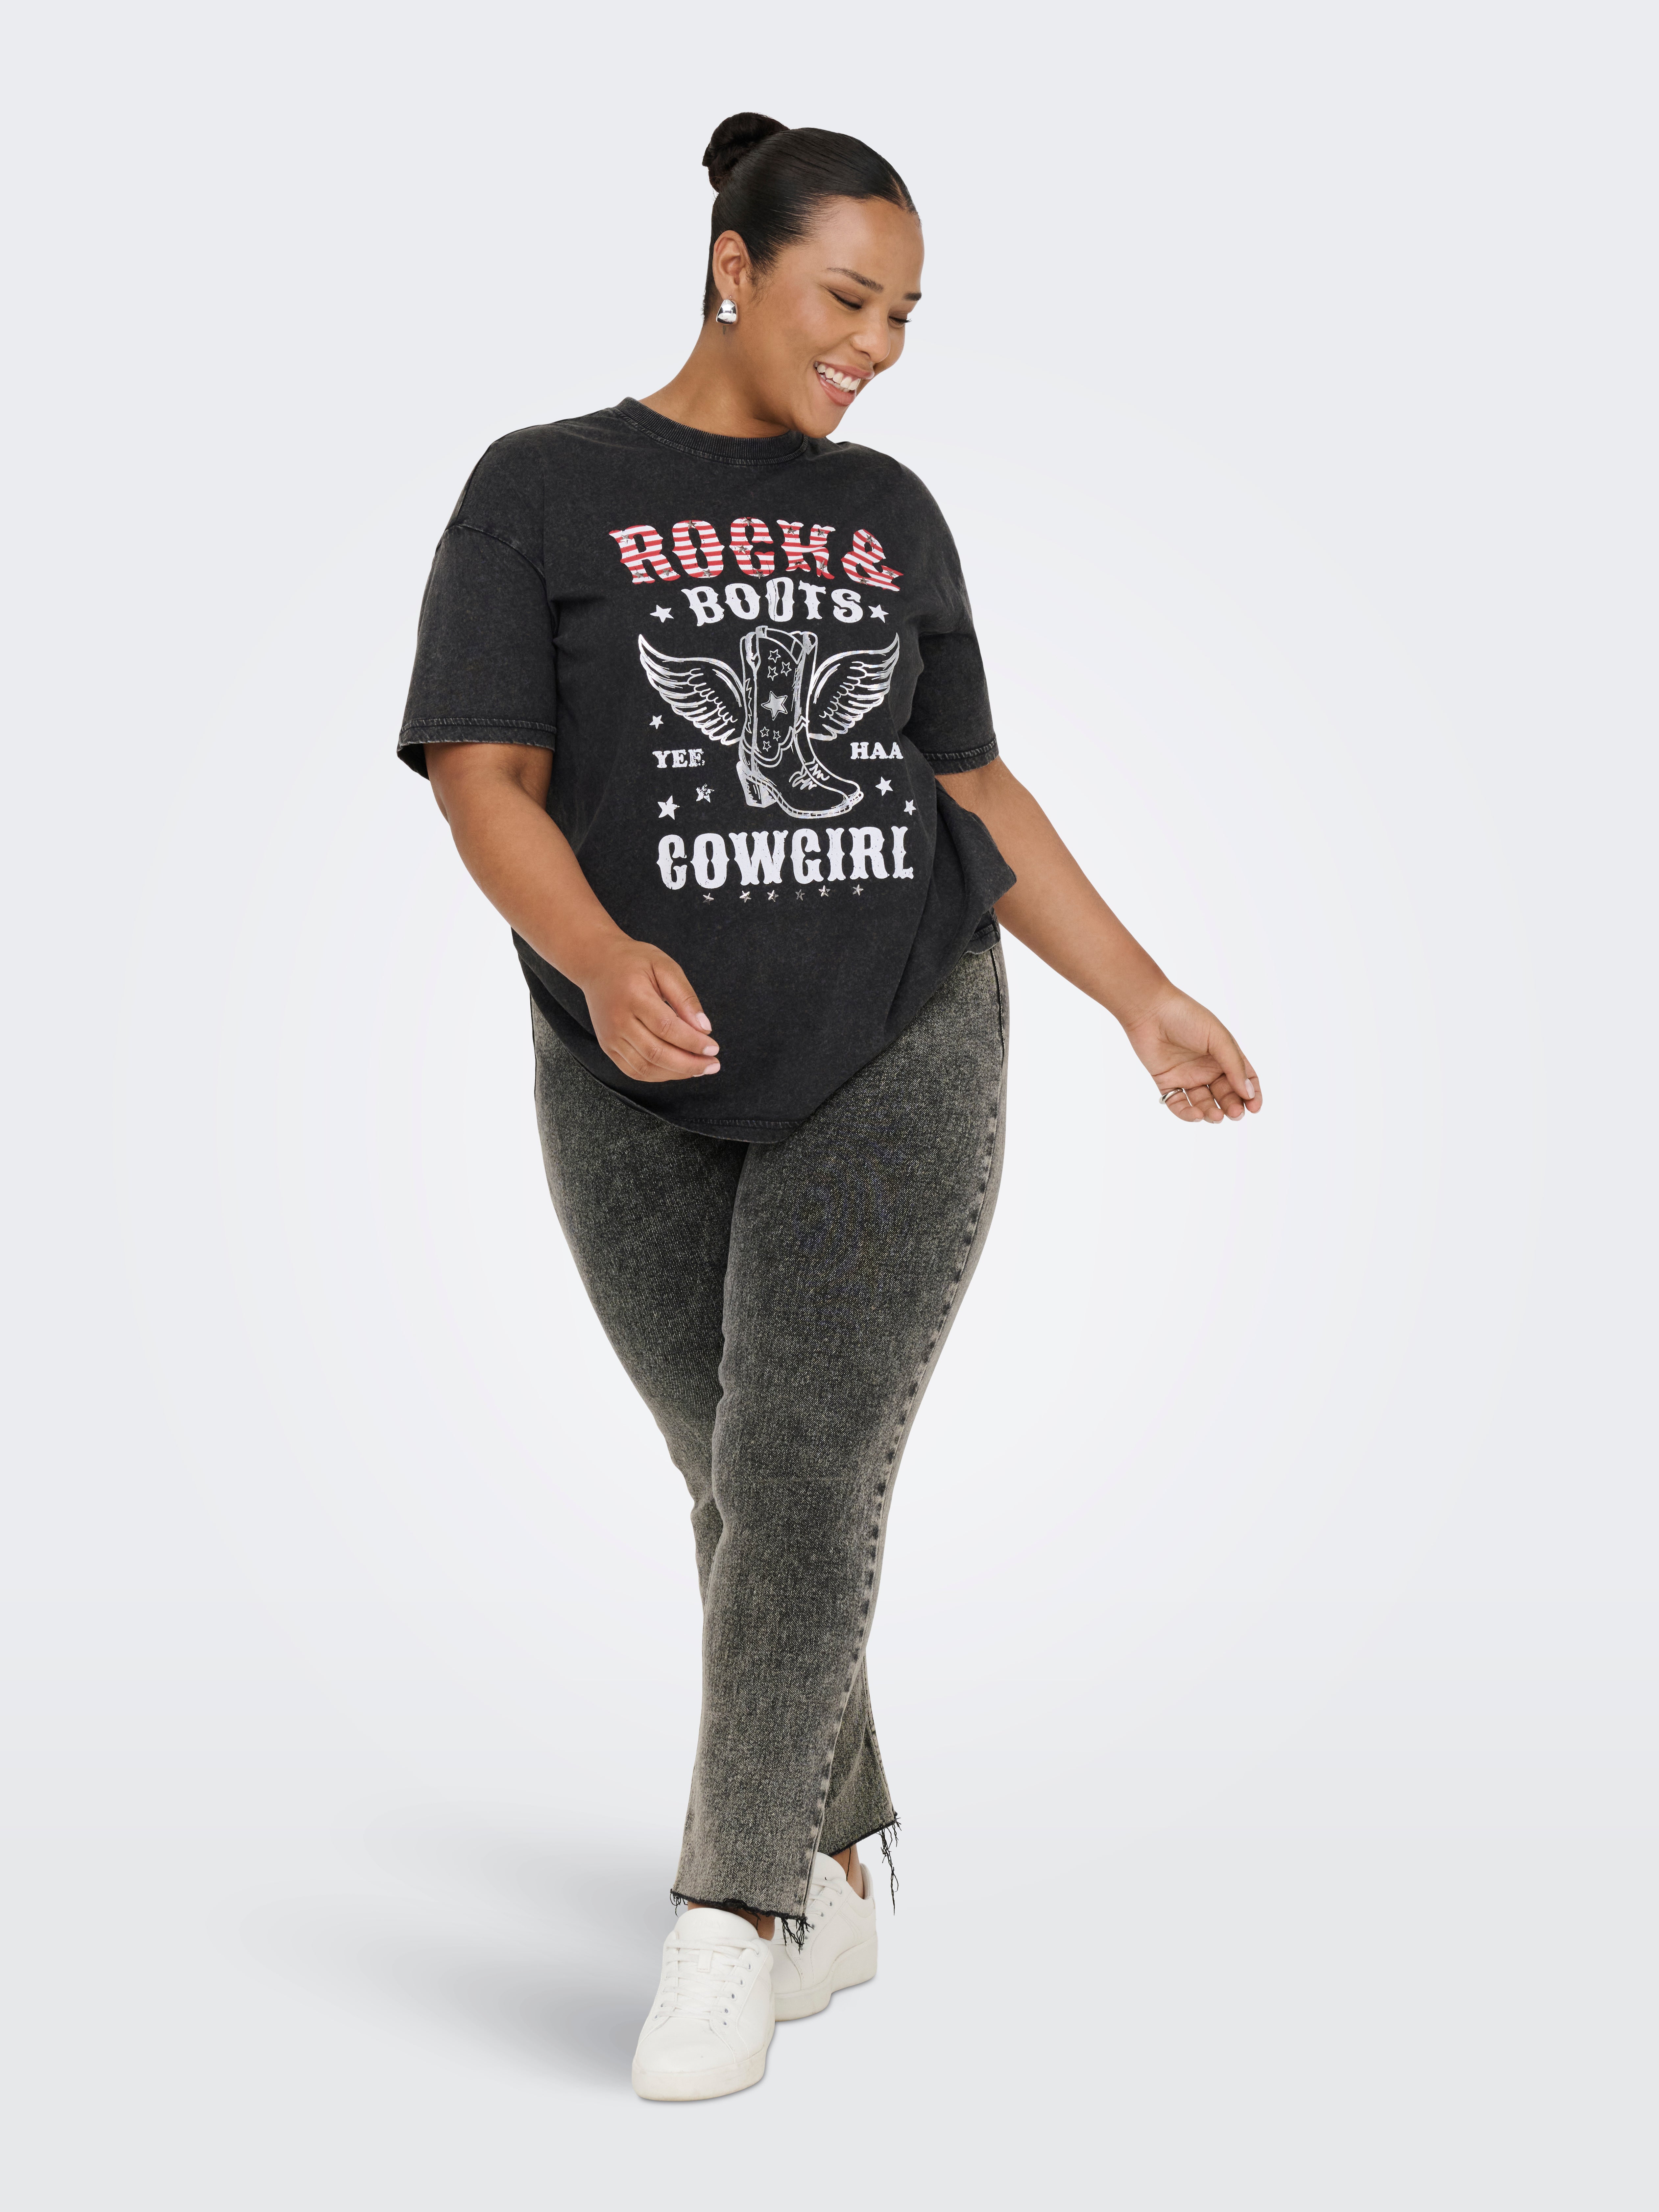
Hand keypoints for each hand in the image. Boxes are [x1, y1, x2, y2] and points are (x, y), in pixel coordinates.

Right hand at [573, 937, 721, 1083]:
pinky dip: (658, 1075)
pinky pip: (633, 1071)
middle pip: (656, 1053)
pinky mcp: (607, 1046)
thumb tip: (704, 1028)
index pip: (667, 1028)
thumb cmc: (633, 962)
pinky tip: (676, 1069)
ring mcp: (610, 1037)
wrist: (597, 965)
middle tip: (713, 1065)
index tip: (714, 1047)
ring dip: (676, 1073)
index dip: (692, 1042)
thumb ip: (684, 996)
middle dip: (689, 1064)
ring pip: (645, 1068)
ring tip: (698, 1069)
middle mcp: (618, 1021)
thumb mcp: (664, 966)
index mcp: (633, 996)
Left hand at [1122, 988, 1260, 1123]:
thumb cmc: (1188, 1018)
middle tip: (1234, 1114)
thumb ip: (1234, 1065)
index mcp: (1224, 1055)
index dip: (1252, 1095)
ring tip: (1215, 1116)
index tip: (1254, 1108)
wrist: (1151, 1010)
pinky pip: (1178, 1104)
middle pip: (1226, 1094)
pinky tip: (1196, 1114)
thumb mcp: (1218, 1039)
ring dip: (1211, 1113)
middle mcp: (1207, 1068)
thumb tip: (1248, 1093)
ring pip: (1204, 1103)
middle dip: (1232, 1107)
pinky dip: (1187, 1113)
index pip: (1244, 1079)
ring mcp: (1187, 1076)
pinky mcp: (1167, 1082)